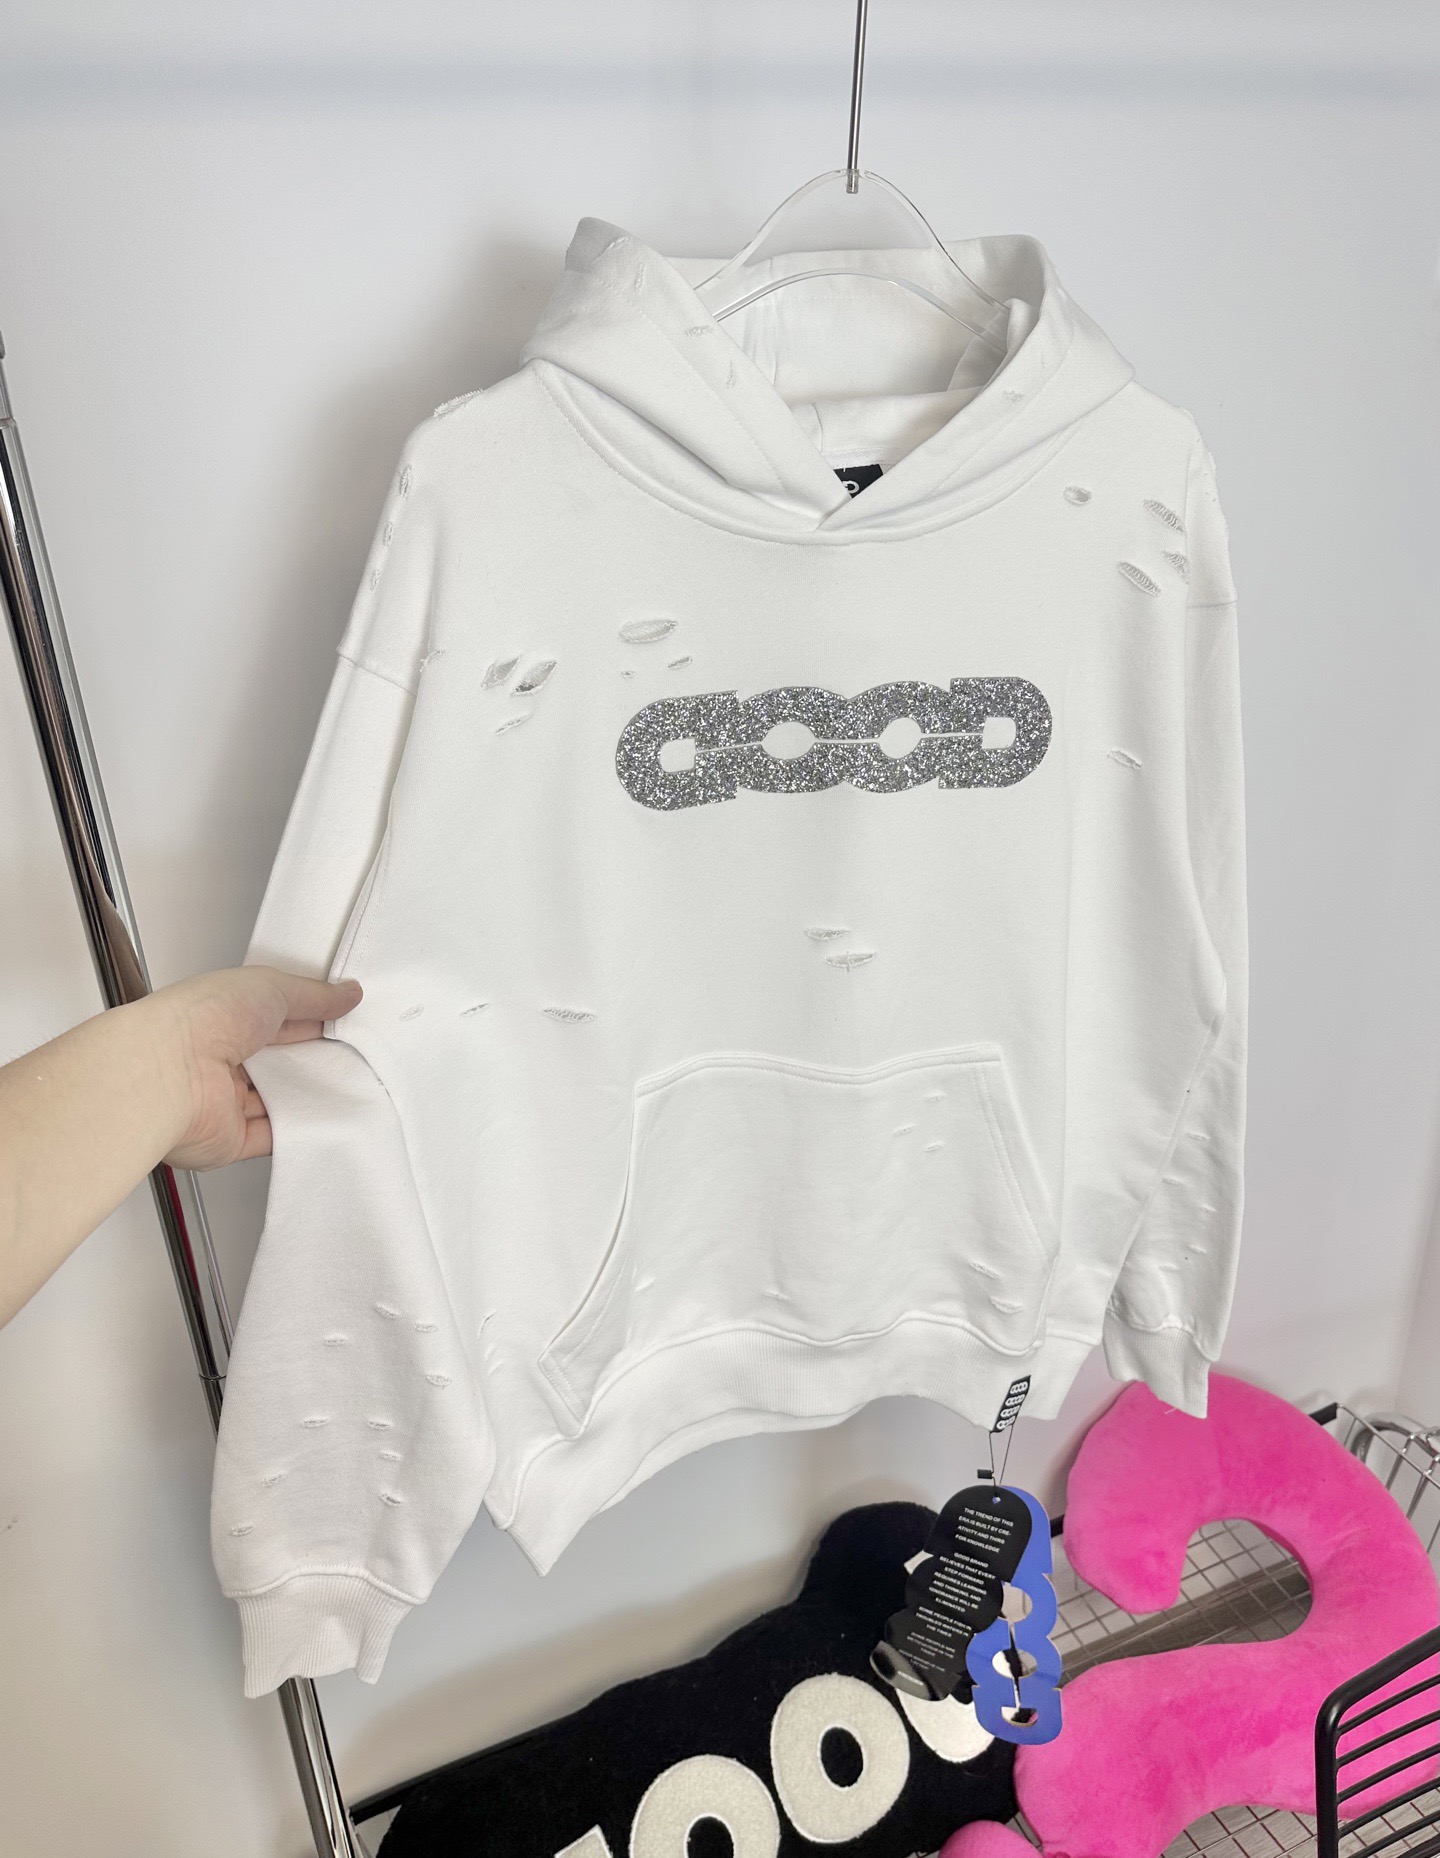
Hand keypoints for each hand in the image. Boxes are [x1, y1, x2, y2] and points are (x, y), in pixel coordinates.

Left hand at [156, 967, 362, 1169]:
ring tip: (347, 1083)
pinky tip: (324, 1119)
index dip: (310, 1017)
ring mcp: (223, 1100)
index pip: (274, 1017)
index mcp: (221, 1016)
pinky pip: (272, 1137)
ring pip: (276, 1100)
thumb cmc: (201, 1019)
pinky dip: (298, 1131)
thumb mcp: (271, 986)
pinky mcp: (230, 1138)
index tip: (344, 1019)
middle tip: (351, 1052)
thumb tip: (347, 994)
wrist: (166, 1074)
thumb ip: (314, 994)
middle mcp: (218, 1058)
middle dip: (312, 1056)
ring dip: (307, 1094)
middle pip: (276, 1060)